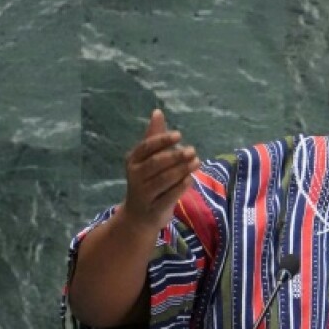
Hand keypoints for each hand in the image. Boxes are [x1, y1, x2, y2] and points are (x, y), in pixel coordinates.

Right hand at [120, 109, 200, 232]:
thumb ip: (153, 137)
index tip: (179, 135)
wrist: (138, 216)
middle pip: (156, 163)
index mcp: (132, 160)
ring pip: (164, 179)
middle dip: (176, 156)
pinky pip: (169, 196)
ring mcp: (143, 194)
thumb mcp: (147, 159)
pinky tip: (190, 178)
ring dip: (182, 169)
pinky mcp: (153, 208)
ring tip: (196, 162)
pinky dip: (180, 186)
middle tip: (192, 150)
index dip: (162, 140)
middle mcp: (135, 176)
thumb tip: (158, 112)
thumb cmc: (146, 181)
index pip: (146, 147)